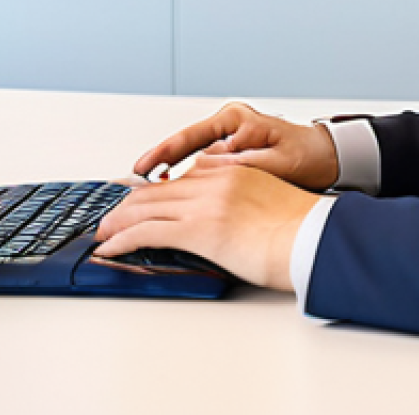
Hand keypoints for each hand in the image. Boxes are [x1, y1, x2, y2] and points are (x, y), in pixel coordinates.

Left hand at [94, 165, 318, 288]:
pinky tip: (110, 246)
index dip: (155, 189)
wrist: (314, 237)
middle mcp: (215, 180)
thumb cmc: (302, 229)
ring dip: (118, 221)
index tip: (139, 198)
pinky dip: (122, 238)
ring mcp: (205, 203)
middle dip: (127, 204)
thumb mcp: (268, 201)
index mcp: (233, 171)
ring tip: (103, 233)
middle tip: (110, 216)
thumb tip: (228, 221)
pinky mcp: (198, 229)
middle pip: (157, 189)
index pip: (183, 177)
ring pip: (145, 207)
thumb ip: (241, 201)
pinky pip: (146, 232)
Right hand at [133, 102, 339, 191]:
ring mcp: (227, 141)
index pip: (190, 137)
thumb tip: (207, 166)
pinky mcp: (230, 157)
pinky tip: (175, 203)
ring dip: (171, 182)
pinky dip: (188, 185)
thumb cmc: (306, 156)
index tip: (143, 169)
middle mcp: (228, 127)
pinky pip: (202, 171)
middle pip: (182, 149)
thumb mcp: (277, 161)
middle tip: (132, 189)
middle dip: (157, 169)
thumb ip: (242, 163)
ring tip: (145, 201)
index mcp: (236, 120)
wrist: (325, 157)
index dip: (163, 154)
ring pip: (190, 164)